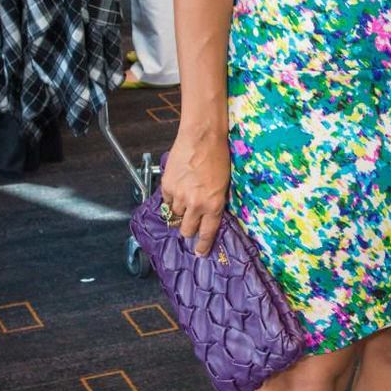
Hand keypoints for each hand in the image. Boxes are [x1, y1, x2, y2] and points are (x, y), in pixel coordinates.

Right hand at [161, 132, 230, 256]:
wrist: (202, 138)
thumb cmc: (218, 157)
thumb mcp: (224, 184)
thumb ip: (215, 202)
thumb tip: (208, 214)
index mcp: (213, 204)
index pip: (207, 232)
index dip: (202, 245)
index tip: (200, 252)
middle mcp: (195, 204)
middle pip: (186, 229)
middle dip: (188, 230)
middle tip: (190, 224)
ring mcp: (179, 195)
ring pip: (175, 215)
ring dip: (180, 212)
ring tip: (185, 198)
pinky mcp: (167, 185)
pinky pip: (166, 201)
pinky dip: (171, 199)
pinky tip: (177, 189)